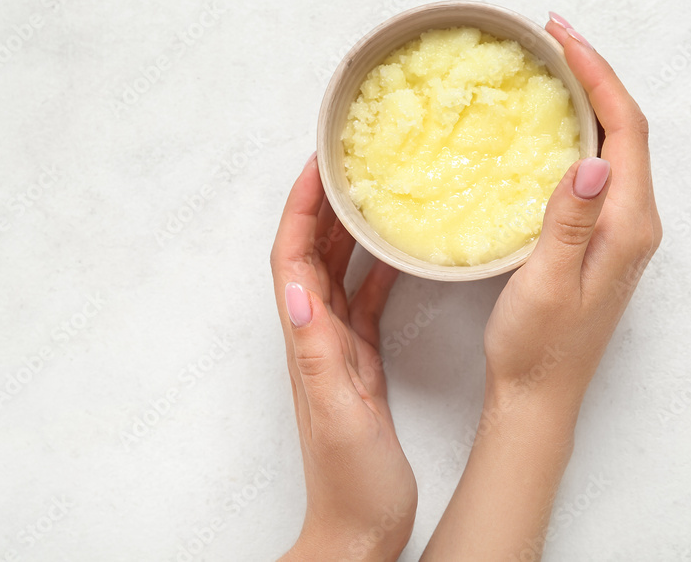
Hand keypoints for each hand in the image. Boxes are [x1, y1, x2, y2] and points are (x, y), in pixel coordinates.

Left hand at [272, 154, 416, 561]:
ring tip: (371, 194)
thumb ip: (318, 351)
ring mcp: (339, 350)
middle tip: (345, 164)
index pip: (291, 259)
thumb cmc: (350, 478)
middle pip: (311, 255)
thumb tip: (297, 288)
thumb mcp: (337, 411)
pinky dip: (378, 273)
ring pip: (339, 274)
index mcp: (308, 341)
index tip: (316, 166)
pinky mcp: (362, 365)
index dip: (299, 210)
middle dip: (321, 206)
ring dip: (347, 232)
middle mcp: (316, 337)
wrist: (360, 525)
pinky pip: (367, 304)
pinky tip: (399, 257)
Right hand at [422, 13, 660, 560]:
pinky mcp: (603, 238)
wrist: (540, 395)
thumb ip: (571, 220)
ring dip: (590, 100)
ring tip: (552, 65)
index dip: (597, 76)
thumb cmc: (537, 346)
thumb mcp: (546, 282)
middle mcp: (636, 222)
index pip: (624, 130)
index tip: (561, 37)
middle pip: (627, 129)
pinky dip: (581, 132)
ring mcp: (622, 230)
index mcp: (629, 225)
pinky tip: (553, 125)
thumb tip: (594, 159)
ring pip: (616, 146)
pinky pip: (601, 168)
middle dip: (595, 75)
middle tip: (552, 36)